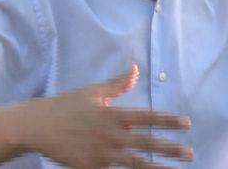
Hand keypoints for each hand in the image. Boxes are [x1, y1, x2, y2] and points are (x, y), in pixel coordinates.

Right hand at [25, 63, 193, 168]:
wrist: (38, 125)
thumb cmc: (67, 106)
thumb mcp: (93, 91)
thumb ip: (117, 84)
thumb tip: (136, 68)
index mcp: (113, 113)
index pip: (147, 117)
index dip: (168, 120)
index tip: (187, 124)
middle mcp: (110, 134)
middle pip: (146, 142)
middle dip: (170, 149)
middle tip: (189, 154)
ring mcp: (101, 153)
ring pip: (135, 163)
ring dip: (157, 168)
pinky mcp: (90, 168)